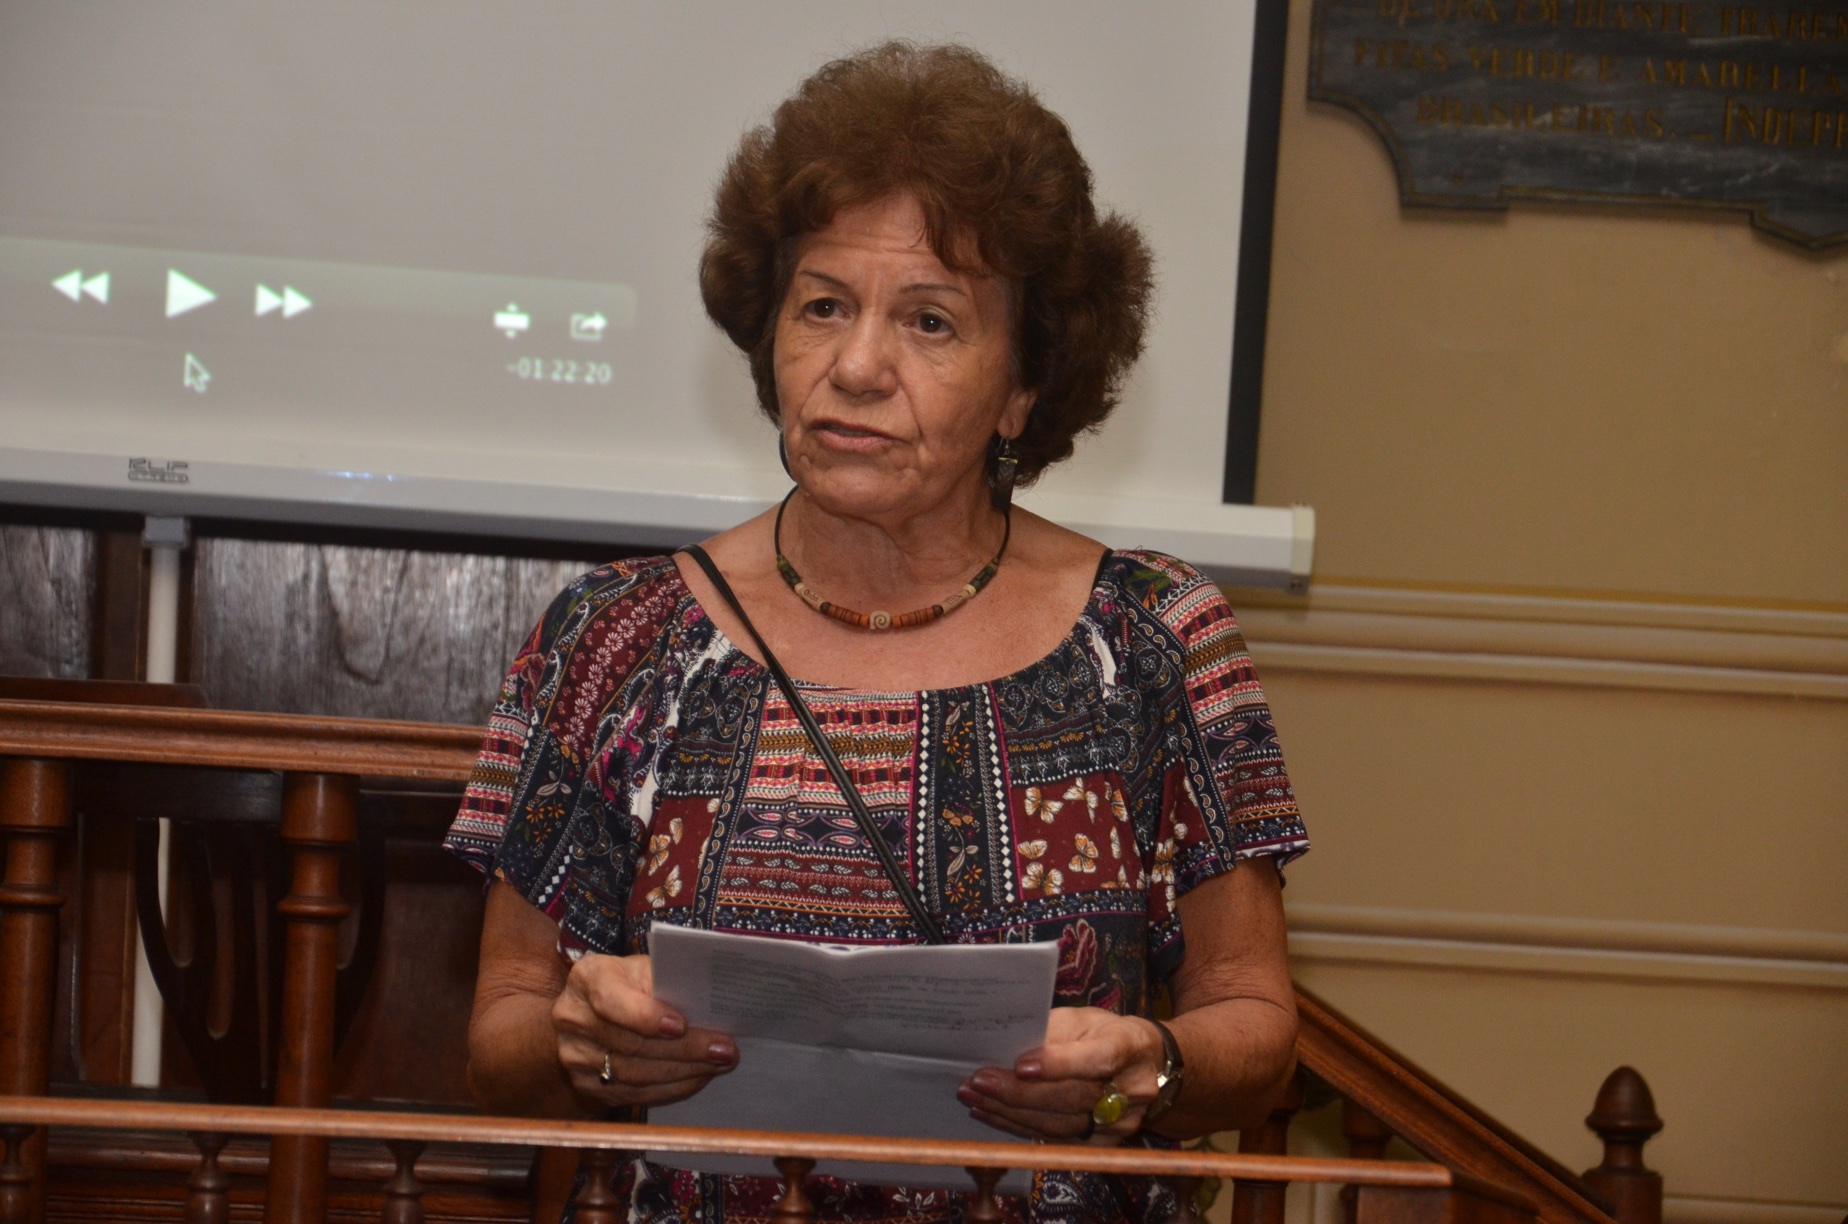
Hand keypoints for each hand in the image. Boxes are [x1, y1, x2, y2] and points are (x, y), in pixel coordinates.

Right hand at [552, 952, 737, 1107]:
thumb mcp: (643, 968)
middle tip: (723, 1049)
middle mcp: (573, 1017)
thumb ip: (667, 981)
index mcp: (587, 978)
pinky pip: (633, 1094)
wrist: (592, 1010)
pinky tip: (697, 1077)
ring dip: (684, 1072)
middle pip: (630, 1043)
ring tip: (718, 1064)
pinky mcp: (586, 1085)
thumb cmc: (629, 982)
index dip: (646, 1016)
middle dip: (684, 1049)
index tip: (682, 1025)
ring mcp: (576, 1055)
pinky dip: (671, 1088)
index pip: (612, 1000)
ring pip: (634, 1074)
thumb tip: (710, 1003)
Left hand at [957, 1006, 1164, 1142]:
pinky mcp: (1106, 1144)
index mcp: (1130, 1046)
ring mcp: (1123, 1123)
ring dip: (1010, 1114)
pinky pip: (1057, 1139)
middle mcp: (1133, 1089)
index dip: (1058, 1064)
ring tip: (974, 1099)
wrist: (1149, 1065)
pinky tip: (992, 1115)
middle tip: (977, 1083)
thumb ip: (1051, 1033)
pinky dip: (1020, 1127)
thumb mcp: (1083, 1019)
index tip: (1019, 1065)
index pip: (1097, 1058)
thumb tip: (1007, 1050)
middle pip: (1072, 1097)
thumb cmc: (1106, 1033)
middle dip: (1018, 1093)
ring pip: (1061, 1124)